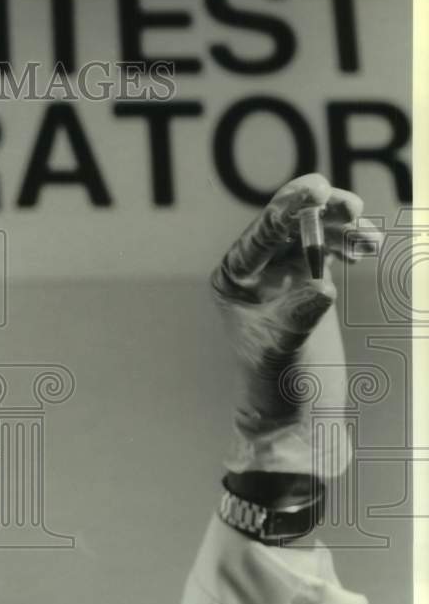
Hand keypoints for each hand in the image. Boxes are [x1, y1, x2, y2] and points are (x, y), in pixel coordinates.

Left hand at [210, 174, 382, 478]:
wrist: (293, 413)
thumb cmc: (276, 385)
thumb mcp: (283, 349)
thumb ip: (299, 315)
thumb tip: (321, 286)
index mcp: (235, 278)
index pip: (261, 234)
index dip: (287, 208)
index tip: (316, 190)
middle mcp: (255, 270)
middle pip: (288, 224)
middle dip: (319, 210)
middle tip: (349, 205)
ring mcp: (283, 274)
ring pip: (313, 233)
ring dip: (341, 227)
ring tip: (368, 238)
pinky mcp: (309, 281)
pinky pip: (329, 249)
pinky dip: (349, 244)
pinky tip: (366, 248)